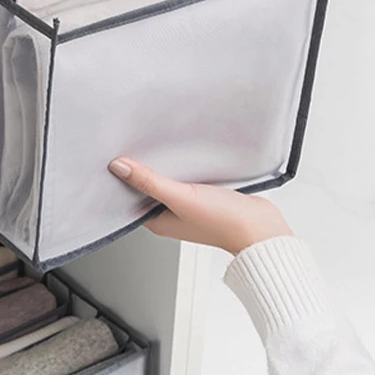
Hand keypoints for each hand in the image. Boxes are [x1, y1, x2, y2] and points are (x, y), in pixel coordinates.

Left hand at [108, 157, 292, 254]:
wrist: (262, 227)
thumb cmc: (223, 222)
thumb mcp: (180, 198)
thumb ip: (149, 182)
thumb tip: (120, 167)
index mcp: (156, 222)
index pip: (128, 199)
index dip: (120, 181)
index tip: (112, 160)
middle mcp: (168, 215)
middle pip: (145, 190)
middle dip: (138, 171)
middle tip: (130, 147)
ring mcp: (185, 207)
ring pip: (165, 183)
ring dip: (161, 168)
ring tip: (152, 146)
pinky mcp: (201, 197)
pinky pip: (184, 180)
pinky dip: (180, 169)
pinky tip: (180, 155)